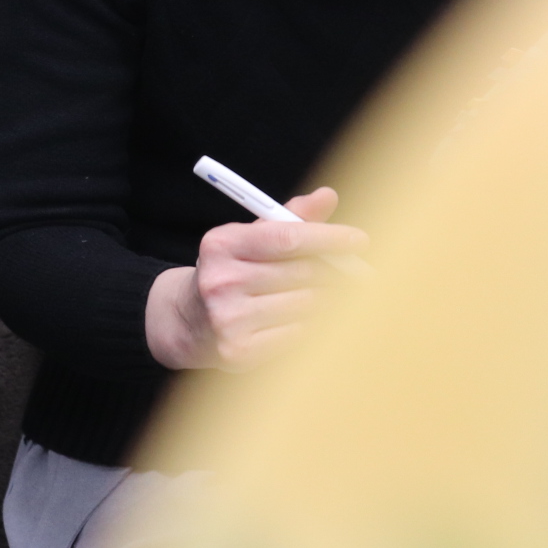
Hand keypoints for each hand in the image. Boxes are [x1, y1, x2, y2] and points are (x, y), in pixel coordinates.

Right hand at [143, 187, 365, 370]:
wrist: (188, 320)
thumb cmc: (231, 272)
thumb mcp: (249, 239)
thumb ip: (288, 220)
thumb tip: (327, 196)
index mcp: (222, 244)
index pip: (287, 237)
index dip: (328, 238)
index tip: (359, 240)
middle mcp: (220, 280)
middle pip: (302, 273)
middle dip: (334, 271)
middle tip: (355, 272)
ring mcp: (228, 318)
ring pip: (305, 305)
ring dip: (325, 299)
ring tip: (328, 295)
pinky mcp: (237, 351)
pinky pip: (297, 334)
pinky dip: (309, 325)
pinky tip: (305, 318)